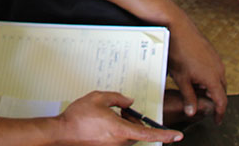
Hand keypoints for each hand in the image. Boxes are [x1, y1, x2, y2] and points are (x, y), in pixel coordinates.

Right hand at [57, 91, 183, 144]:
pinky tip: (103, 124)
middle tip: (123, 110)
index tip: (177, 135)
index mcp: (120, 130)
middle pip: (137, 132)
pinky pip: (118, 140)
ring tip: (109, 116)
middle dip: (134, 121)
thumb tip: (129, 102)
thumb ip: (118, 98)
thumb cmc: (78, 119)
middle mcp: (119, 142)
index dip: (165, 134)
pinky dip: (116, 131)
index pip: (148, 132)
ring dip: (124, 126)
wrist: (61, 134)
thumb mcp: (98, 98)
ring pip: (128, 136)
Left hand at [166, 17, 227, 123]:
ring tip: (195, 90)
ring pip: (218, 80)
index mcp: (213, 78)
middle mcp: (218, 69)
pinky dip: (209, 78)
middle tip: (203, 107)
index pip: (221, 101)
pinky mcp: (212, 53)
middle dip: (214, 101)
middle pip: (221, 91)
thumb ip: (188, 97)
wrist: (178, 28)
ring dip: (210, 88)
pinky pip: (215, 70)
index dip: (220, 113)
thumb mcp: (181, 79)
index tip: (217, 120)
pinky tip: (195, 77)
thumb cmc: (179, 51)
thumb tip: (192, 112)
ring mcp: (216, 59)